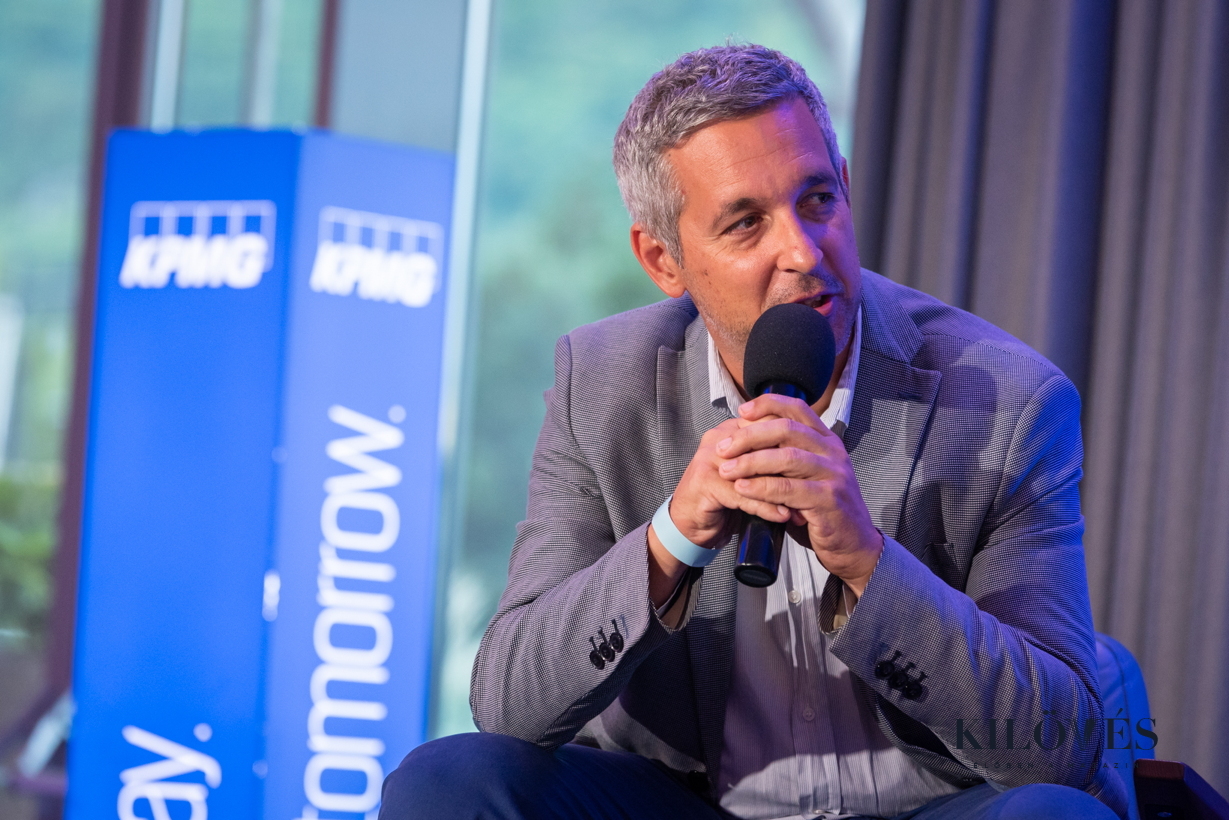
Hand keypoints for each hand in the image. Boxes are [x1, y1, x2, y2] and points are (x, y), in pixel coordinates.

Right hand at [647, 416, 795, 605]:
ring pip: (754, 469)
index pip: (769, 421)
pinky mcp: (705, 483)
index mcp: (731, 430)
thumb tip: (809, 457)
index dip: (795, 440)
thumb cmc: (724, 500)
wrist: (691, 526)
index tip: (816, 463)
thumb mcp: (751, 474)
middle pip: (762, 442)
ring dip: (781, 490)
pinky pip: (742, 493)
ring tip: (802, 506)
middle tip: (814, 485)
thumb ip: (770, 459)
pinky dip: (765, 506)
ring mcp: (709, 459)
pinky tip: (782, 516)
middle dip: (791, 466)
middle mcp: (719, 438)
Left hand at [715, 394, 882, 595]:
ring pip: (787, 457)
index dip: (768, 404)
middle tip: (723, 448)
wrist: (854, 546)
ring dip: (751, 462)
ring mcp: (834, 474)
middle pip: (786, 429)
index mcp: (826, 441)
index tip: (742, 411)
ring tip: (726, 470)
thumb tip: (743, 440)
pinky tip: (743, 488)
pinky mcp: (829, 499)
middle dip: (749, 436)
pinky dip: (762, 487)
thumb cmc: (822, 511)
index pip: (797, 409)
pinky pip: (788, 488)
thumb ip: (785, 457)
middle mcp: (833, 452)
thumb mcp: (805, 476)